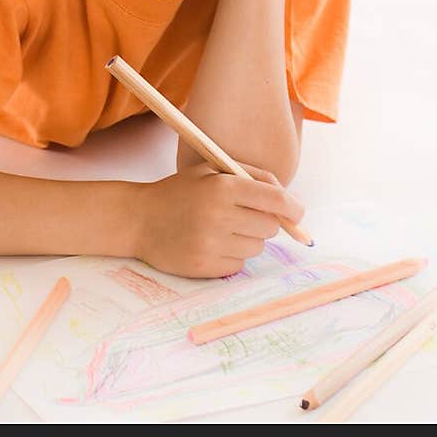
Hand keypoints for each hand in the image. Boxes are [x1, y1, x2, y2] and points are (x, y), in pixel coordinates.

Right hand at [134, 161, 305, 277]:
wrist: (138, 219)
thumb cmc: (180, 192)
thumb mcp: (212, 170)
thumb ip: (252, 177)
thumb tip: (290, 201)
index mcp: (223, 187)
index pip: (276, 201)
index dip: (293, 208)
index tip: (297, 213)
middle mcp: (220, 216)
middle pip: (270, 227)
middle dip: (263, 221)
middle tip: (241, 215)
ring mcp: (212, 244)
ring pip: (257, 248)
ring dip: (246, 239)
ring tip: (221, 229)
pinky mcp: (205, 266)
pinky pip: (239, 265)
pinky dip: (231, 256)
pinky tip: (211, 244)